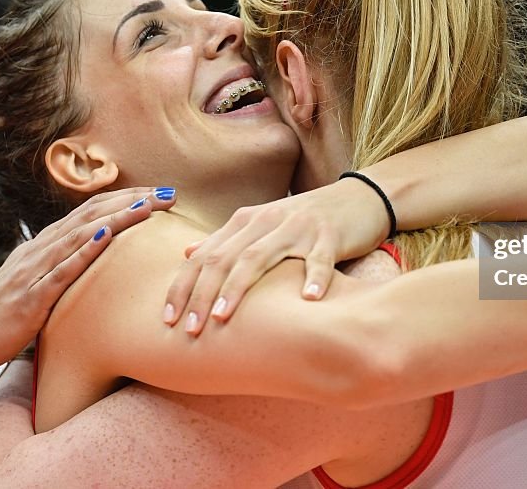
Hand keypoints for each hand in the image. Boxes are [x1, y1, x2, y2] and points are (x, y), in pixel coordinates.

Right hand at [0, 187, 176, 370]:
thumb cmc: (4, 311)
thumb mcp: (41, 282)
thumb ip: (66, 268)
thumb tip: (98, 260)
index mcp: (47, 245)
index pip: (93, 212)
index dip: (127, 200)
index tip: (160, 194)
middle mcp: (42, 249)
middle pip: (93, 215)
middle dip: (133, 202)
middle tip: (169, 193)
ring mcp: (36, 270)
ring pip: (81, 235)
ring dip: (116, 219)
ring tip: (147, 206)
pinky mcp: (31, 297)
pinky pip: (60, 270)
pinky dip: (84, 252)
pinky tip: (105, 238)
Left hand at [164, 177, 389, 331]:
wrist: (358, 198)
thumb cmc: (306, 220)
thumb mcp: (263, 223)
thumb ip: (227, 239)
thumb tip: (187, 252)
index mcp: (247, 221)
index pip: (205, 255)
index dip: (183, 285)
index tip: (168, 318)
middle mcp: (267, 221)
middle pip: (226, 258)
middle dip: (202, 293)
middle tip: (189, 328)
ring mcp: (299, 227)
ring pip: (261, 257)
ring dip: (238, 288)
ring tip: (223, 318)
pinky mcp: (331, 235)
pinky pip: (320, 259)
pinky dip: (314, 278)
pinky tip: (308, 300)